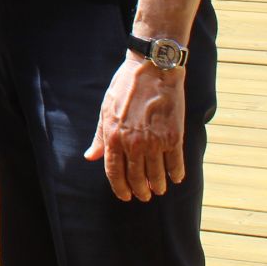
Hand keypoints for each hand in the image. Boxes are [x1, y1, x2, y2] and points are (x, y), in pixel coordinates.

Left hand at [84, 55, 186, 201]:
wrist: (152, 69)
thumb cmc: (126, 88)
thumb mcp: (106, 110)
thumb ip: (100, 137)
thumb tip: (90, 157)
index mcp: (113, 137)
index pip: (114, 172)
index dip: (120, 188)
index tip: (125, 196)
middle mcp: (133, 143)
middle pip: (136, 178)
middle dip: (140, 191)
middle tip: (144, 195)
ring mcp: (154, 142)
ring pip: (156, 175)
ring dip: (158, 186)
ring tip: (159, 189)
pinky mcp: (174, 137)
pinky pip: (175, 164)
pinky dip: (176, 174)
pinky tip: (175, 178)